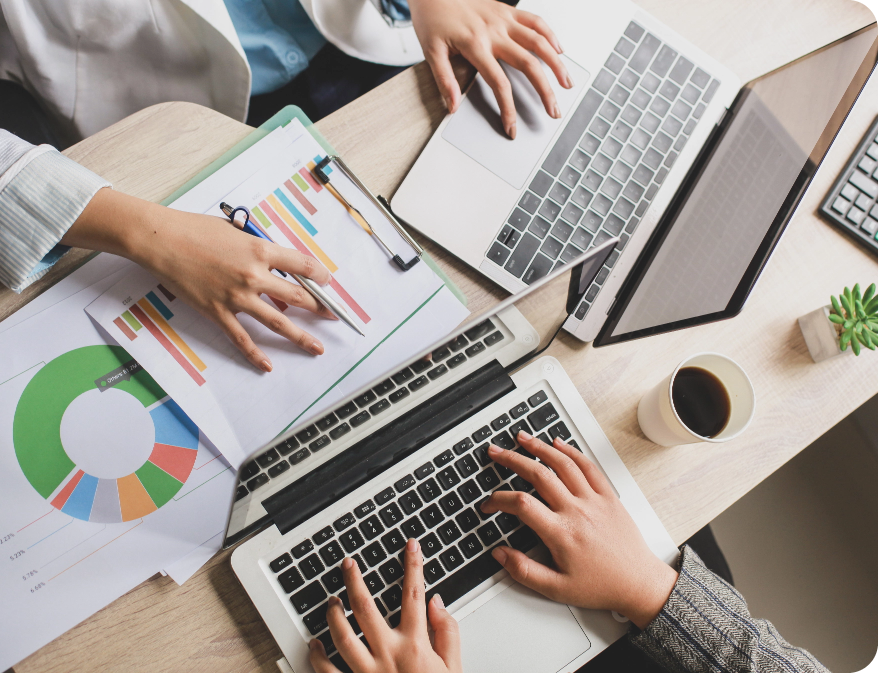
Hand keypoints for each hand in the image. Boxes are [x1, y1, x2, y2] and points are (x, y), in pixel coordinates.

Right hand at [61, 189, 334, 371]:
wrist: (161, 241)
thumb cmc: (195, 229)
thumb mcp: (235, 230)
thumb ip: (257, 247)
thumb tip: (272, 259)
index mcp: (260, 250)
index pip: (302, 264)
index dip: (320, 275)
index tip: (328, 282)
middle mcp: (254, 275)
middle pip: (297, 296)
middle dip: (319, 308)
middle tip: (333, 316)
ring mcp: (237, 296)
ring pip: (277, 321)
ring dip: (300, 336)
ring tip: (316, 348)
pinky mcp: (217, 311)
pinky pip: (241, 338)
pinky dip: (255, 353)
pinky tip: (268, 365)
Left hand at [309, 539, 461, 672]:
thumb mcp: (454, 667)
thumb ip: (448, 632)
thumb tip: (437, 602)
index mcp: (415, 645)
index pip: (413, 594)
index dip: (413, 565)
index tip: (411, 546)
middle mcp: (388, 654)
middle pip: (365, 607)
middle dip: (353, 580)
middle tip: (347, 563)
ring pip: (341, 634)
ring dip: (332, 614)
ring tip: (331, 601)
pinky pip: (327, 671)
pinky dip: (317, 655)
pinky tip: (315, 643)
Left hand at [408, 0, 572, 137]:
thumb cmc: (432, 19)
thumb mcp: (431, 52)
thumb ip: (444, 80)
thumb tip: (452, 106)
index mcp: (475, 45)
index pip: (499, 84)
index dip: (508, 108)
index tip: (512, 127)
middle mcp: (494, 32)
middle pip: (528, 64)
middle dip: (544, 91)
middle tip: (553, 110)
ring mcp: (503, 19)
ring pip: (539, 42)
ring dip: (557, 64)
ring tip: (567, 83)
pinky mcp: (507, 10)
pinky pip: (535, 21)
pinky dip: (550, 35)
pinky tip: (559, 50)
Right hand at [480, 432, 678, 628]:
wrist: (639, 583)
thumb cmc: (601, 586)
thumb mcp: (557, 589)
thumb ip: (524, 571)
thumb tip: (500, 554)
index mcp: (561, 533)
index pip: (521, 504)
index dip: (498, 500)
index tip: (488, 504)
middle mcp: (577, 511)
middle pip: (538, 474)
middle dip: (512, 460)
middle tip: (496, 452)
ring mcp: (594, 501)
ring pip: (563, 464)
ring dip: (539, 447)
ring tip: (522, 438)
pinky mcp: (609, 497)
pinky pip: (589, 467)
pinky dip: (572, 451)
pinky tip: (558, 444)